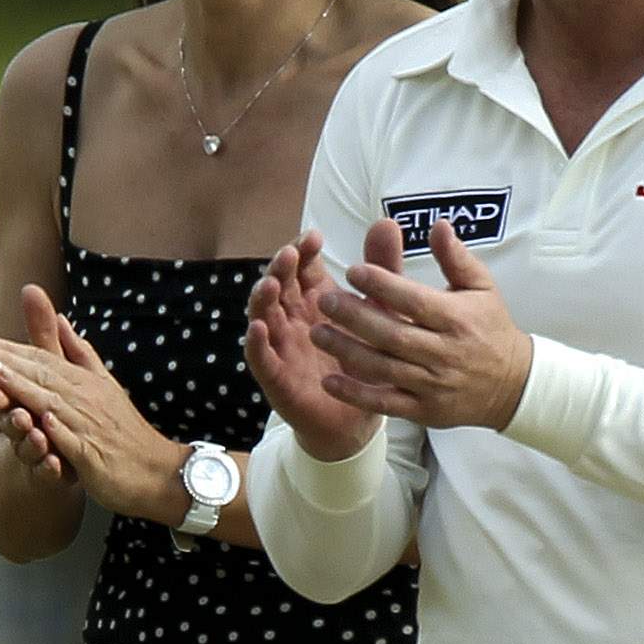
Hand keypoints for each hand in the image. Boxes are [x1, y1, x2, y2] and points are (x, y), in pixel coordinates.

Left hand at [0, 287, 182, 521]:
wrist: (159, 472)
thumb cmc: (126, 433)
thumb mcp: (105, 385)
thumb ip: (80, 353)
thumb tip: (61, 319)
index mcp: (85, 383)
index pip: (44, 361)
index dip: (12, 350)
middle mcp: (85, 401)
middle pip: (43, 377)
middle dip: (9, 362)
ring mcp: (89, 429)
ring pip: (53, 405)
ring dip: (25, 390)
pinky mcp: (93, 457)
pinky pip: (73, 442)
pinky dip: (57, 430)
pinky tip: (40, 420)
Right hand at [245, 228, 384, 462]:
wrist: (357, 421)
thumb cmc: (364, 363)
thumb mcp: (380, 313)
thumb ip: (383, 271)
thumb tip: (387, 222)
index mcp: (316, 301)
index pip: (303, 268)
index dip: (303, 251)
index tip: (313, 237)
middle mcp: (294, 320)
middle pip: (279, 286)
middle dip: (281, 268)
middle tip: (291, 253)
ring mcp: (281, 348)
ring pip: (264, 317)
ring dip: (262, 298)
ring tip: (270, 283)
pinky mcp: (277, 379)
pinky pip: (261, 360)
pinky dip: (256, 344)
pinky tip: (259, 328)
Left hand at [309, 219, 531, 432]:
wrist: (513, 385)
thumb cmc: (490, 328)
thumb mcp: (481, 288)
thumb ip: (456, 258)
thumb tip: (437, 224)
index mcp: (456, 319)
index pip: (414, 301)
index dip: (383, 286)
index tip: (354, 270)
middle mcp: (444, 353)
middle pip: (393, 334)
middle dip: (356, 317)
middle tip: (325, 301)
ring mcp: (433, 385)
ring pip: (384, 368)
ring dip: (347, 352)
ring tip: (317, 333)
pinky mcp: (424, 411)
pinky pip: (386, 403)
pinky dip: (357, 394)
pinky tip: (330, 380)